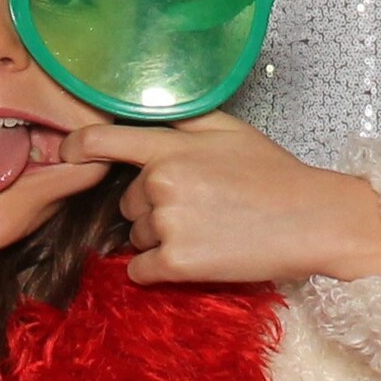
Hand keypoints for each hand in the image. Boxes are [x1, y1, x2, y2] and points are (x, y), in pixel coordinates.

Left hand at [70, 117, 380, 284]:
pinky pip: (141, 271)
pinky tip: (196, 257)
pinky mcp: (176, 264)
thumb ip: (181, 121)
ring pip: (136, 236)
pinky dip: (159, 269)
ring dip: (160, 238)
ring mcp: (167, 225)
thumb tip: (144, 110)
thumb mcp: (228, 130)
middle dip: (150, 206)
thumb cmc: (274, 173)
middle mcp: (160, 184)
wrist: (313, 220)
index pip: (102, 141)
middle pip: (126, 202)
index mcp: (169, 149)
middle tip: (200, 207)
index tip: (66, 153)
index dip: (76, 147)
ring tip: (208, 230)